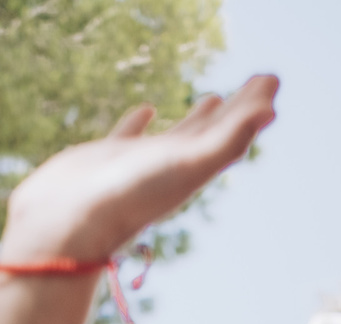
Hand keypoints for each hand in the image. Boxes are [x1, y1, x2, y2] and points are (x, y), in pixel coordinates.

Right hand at [0, 75, 277, 265]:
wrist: (67, 226)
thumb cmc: (128, 198)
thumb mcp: (186, 165)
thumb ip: (228, 140)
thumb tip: (270, 110)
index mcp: (193, 168)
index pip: (233, 130)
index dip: (254, 105)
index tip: (274, 79)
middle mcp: (170, 167)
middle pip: (214, 132)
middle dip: (236, 108)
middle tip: (260, 83)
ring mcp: (137, 164)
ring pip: (176, 136)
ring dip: (198, 118)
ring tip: (212, 99)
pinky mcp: (103, 160)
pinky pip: (128, 136)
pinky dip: (139, 121)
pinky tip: (148, 110)